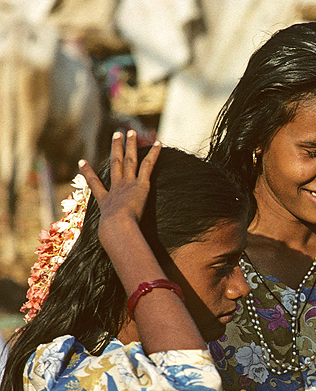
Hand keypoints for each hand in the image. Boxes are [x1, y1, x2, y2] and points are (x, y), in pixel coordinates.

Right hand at [77, 130, 160, 247]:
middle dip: (116, 149)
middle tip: (116, 135)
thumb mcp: (109, 239)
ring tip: (131, 132)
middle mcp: (116, 189)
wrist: (116, 228)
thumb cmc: (112, 237)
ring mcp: (127, 184)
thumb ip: (112, 245)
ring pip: (129, 160)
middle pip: (115, 164)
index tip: (82, 162)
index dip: (88, 173)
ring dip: (131, 145)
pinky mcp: (140, 184)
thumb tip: (117, 259)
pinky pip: (148, 165)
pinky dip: (154, 154)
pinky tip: (159, 142)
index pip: (96, 185)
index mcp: (106, 201)